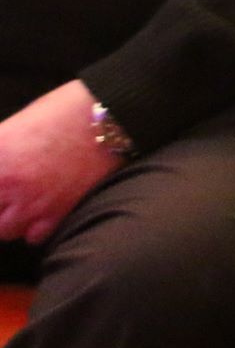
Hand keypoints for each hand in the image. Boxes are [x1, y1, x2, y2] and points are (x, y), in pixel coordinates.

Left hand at [0, 82, 122, 243]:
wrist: (111, 118)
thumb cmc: (67, 111)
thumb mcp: (18, 122)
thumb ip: (0, 149)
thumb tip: (1, 162)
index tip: (2, 180)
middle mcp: (7, 184)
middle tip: (9, 192)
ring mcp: (32, 202)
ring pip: (5, 228)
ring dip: (11, 217)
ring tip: (23, 203)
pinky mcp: (57, 213)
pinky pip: (34, 236)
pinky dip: (35, 228)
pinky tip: (41, 212)